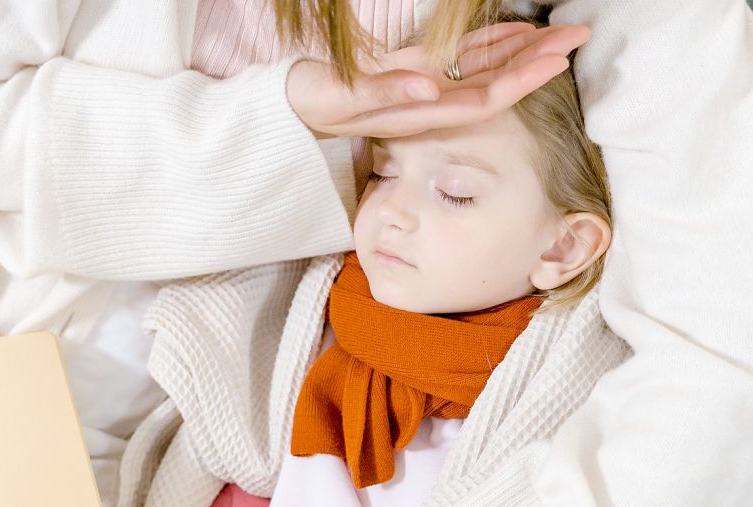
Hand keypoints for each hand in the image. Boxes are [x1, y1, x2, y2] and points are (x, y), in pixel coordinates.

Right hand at [287, 22, 591, 138]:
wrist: (292, 109)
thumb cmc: (312, 104)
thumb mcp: (340, 98)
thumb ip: (383, 94)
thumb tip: (427, 87)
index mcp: (418, 110)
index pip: (481, 98)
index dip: (520, 81)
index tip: (555, 62)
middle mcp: (430, 101)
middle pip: (495, 83)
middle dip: (537, 62)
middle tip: (578, 37)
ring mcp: (425, 86)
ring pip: (484, 69)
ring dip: (522, 52)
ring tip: (559, 34)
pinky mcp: (415, 72)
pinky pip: (462, 59)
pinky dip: (490, 44)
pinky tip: (516, 33)